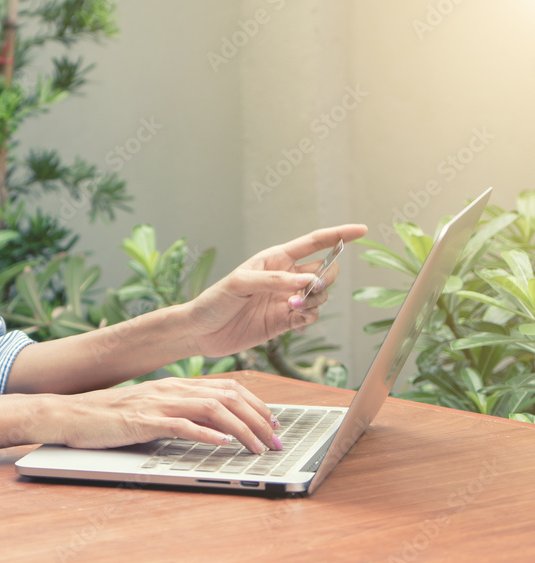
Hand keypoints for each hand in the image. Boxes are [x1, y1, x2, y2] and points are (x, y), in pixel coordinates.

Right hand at [56, 377, 280, 453]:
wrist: (71, 413)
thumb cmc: (108, 417)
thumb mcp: (150, 410)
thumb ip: (177, 414)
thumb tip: (209, 428)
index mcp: (175, 385)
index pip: (227, 387)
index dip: (256, 404)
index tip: (273, 423)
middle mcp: (171, 389)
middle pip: (228, 396)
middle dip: (259, 419)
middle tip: (276, 441)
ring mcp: (158, 403)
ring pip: (213, 409)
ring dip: (242, 429)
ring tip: (259, 447)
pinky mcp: (144, 421)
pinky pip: (182, 425)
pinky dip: (207, 434)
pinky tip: (224, 443)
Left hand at [186, 224, 366, 357]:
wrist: (201, 332)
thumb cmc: (213, 301)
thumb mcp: (239, 284)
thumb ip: (273, 281)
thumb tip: (304, 282)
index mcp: (275, 259)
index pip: (314, 243)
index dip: (339, 235)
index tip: (362, 230)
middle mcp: (284, 278)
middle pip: (324, 271)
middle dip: (325, 279)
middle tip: (308, 290)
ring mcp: (286, 300)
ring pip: (320, 296)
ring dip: (315, 301)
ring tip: (293, 308)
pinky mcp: (284, 321)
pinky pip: (310, 316)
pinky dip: (310, 318)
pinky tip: (297, 323)